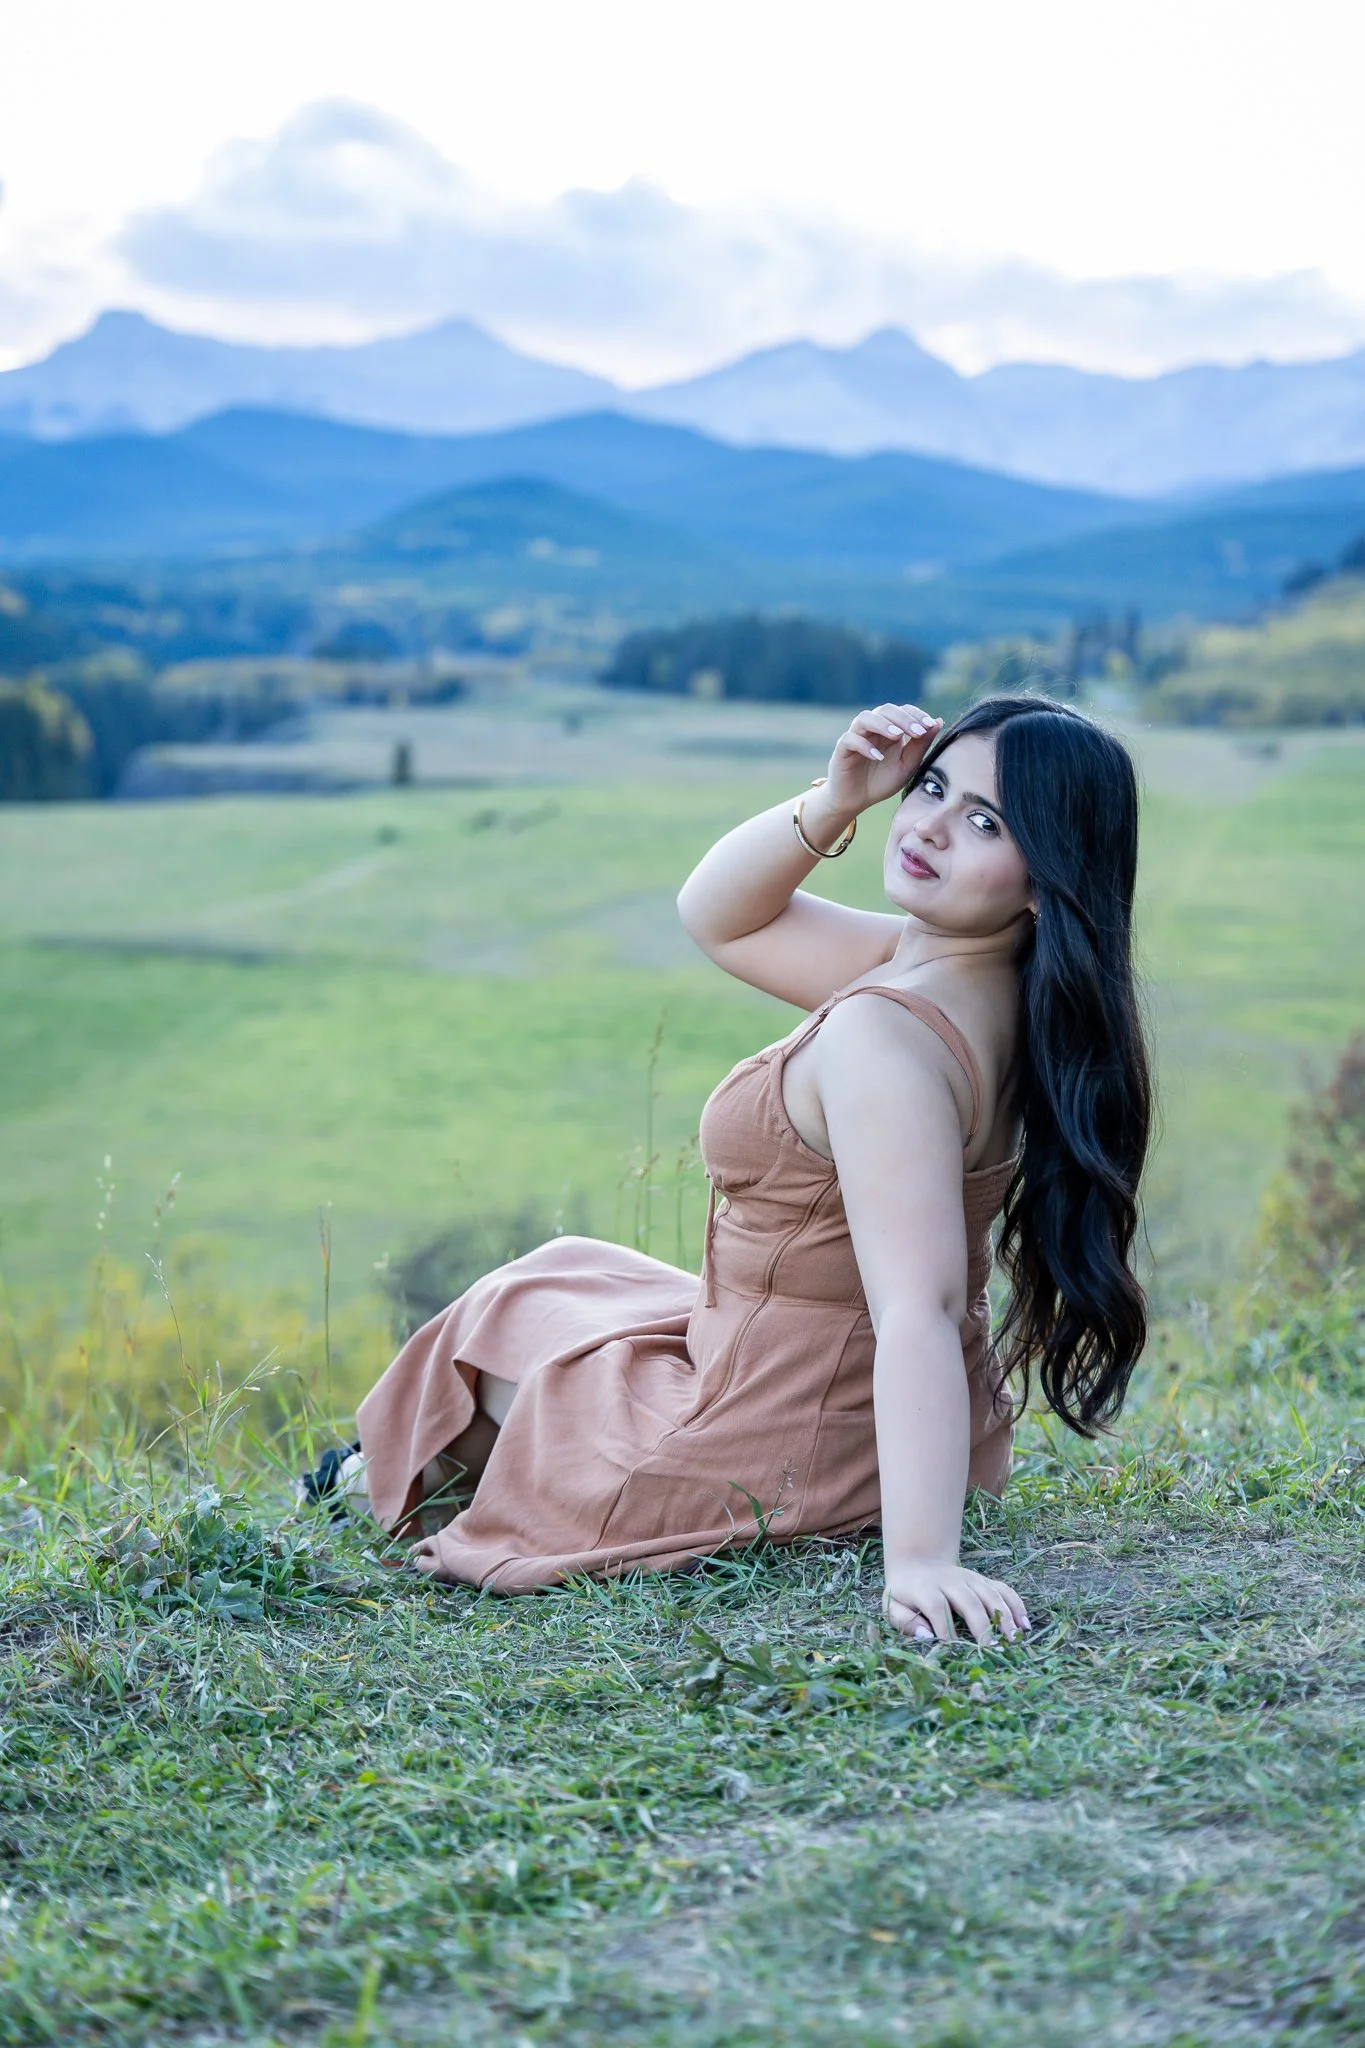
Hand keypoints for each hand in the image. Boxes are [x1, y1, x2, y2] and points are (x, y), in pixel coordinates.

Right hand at [820, 703, 942, 821]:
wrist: (857, 800)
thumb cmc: (882, 781)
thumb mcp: (907, 765)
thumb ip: (921, 745)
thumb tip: (939, 722)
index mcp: (890, 728)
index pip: (903, 710)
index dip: (916, 714)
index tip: (930, 725)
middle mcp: (872, 728)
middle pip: (885, 710)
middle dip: (903, 719)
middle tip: (918, 732)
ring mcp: (856, 736)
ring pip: (865, 718)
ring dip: (883, 724)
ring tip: (897, 736)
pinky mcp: (842, 749)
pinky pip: (850, 739)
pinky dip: (864, 745)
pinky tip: (878, 756)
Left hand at [882, 1559, 1029, 1645]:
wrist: (918, 1562)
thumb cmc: (905, 1592)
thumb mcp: (892, 1605)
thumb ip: (904, 1621)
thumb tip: (926, 1636)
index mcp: (926, 1588)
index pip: (937, 1606)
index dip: (945, 1628)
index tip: (954, 1650)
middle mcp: (951, 1581)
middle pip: (969, 1600)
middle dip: (982, 1625)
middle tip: (993, 1650)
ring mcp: (970, 1578)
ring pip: (990, 1594)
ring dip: (1004, 1616)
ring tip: (1014, 1640)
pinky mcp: (983, 1580)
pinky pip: (1003, 1589)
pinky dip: (1016, 1605)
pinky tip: (1025, 1624)